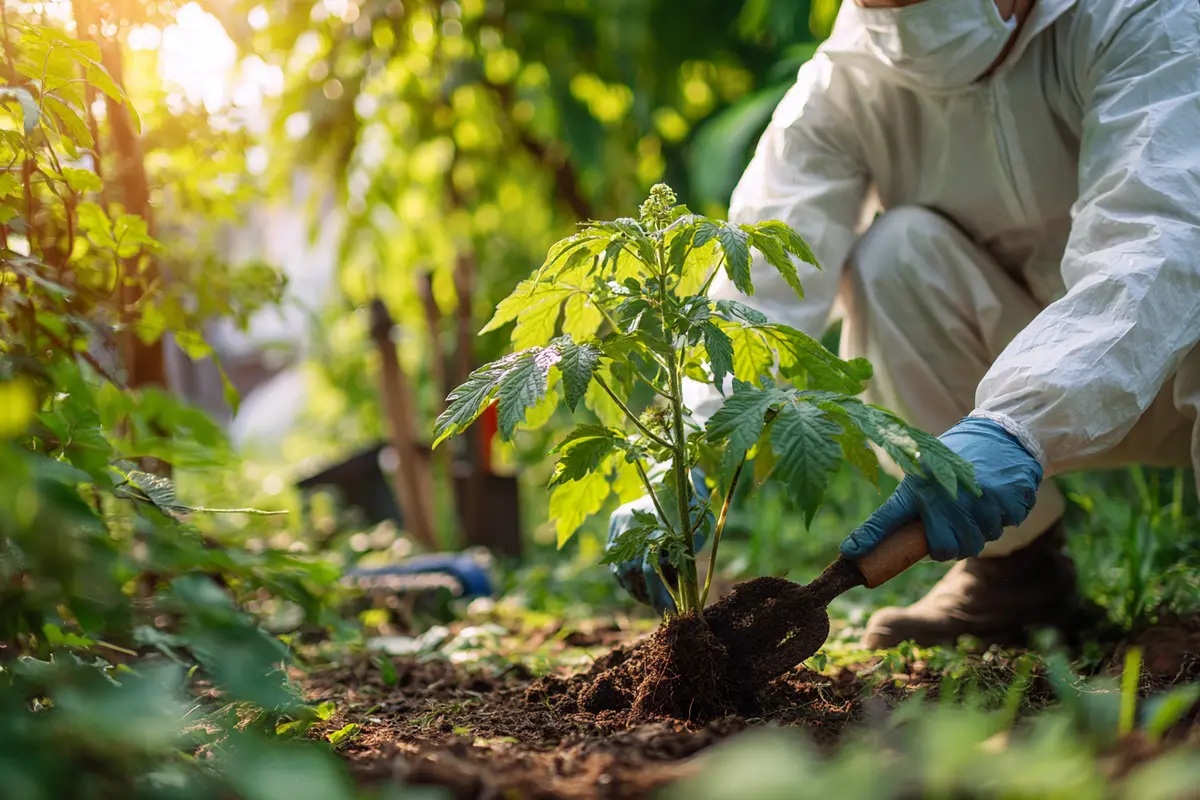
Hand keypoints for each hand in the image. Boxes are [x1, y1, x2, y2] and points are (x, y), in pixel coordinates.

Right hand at [606, 468, 712, 613]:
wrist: (676, 476)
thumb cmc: (693, 509)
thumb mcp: (696, 532)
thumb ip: (685, 559)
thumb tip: (681, 595)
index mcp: (656, 525)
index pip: (650, 568)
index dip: (659, 593)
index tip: (669, 611)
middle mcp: (632, 523)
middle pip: (632, 571)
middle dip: (647, 594)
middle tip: (662, 609)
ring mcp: (620, 523)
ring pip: (620, 567)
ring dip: (635, 588)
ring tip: (651, 600)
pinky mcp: (615, 522)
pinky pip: (614, 558)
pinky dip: (625, 577)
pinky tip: (639, 587)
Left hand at [840, 417, 1041, 560]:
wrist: (1000, 431)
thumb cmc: (956, 456)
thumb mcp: (926, 470)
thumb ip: (910, 503)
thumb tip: (879, 535)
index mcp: (920, 488)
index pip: (888, 518)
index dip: (869, 539)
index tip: (849, 553)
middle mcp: (945, 498)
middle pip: (947, 550)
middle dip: (950, 545)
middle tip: (953, 526)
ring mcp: (978, 501)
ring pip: (979, 541)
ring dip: (979, 529)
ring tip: (976, 504)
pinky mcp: (1006, 501)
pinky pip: (1005, 526)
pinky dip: (1003, 516)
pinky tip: (996, 496)